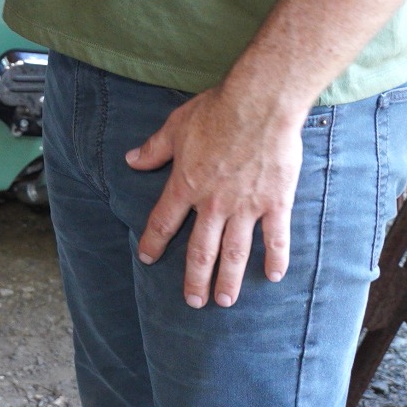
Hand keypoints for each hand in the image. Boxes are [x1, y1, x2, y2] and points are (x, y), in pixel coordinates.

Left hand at [125, 83, 303, 307]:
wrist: (259, 104)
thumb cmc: (216, 110)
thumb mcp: (176, 126)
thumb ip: (154, 149)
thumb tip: (131, 160)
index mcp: (186, 184)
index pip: (163, 222)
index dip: (154, 242)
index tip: (148, 259)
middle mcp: (213, 202)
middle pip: (201, 250)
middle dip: (195, 279)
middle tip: (194, 302)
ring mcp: (245, 206)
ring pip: (235, 252)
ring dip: (229, 279)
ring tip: (226, 301)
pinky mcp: (275, 202)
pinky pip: (275, 238)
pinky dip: (275, 258)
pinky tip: (273, 277)